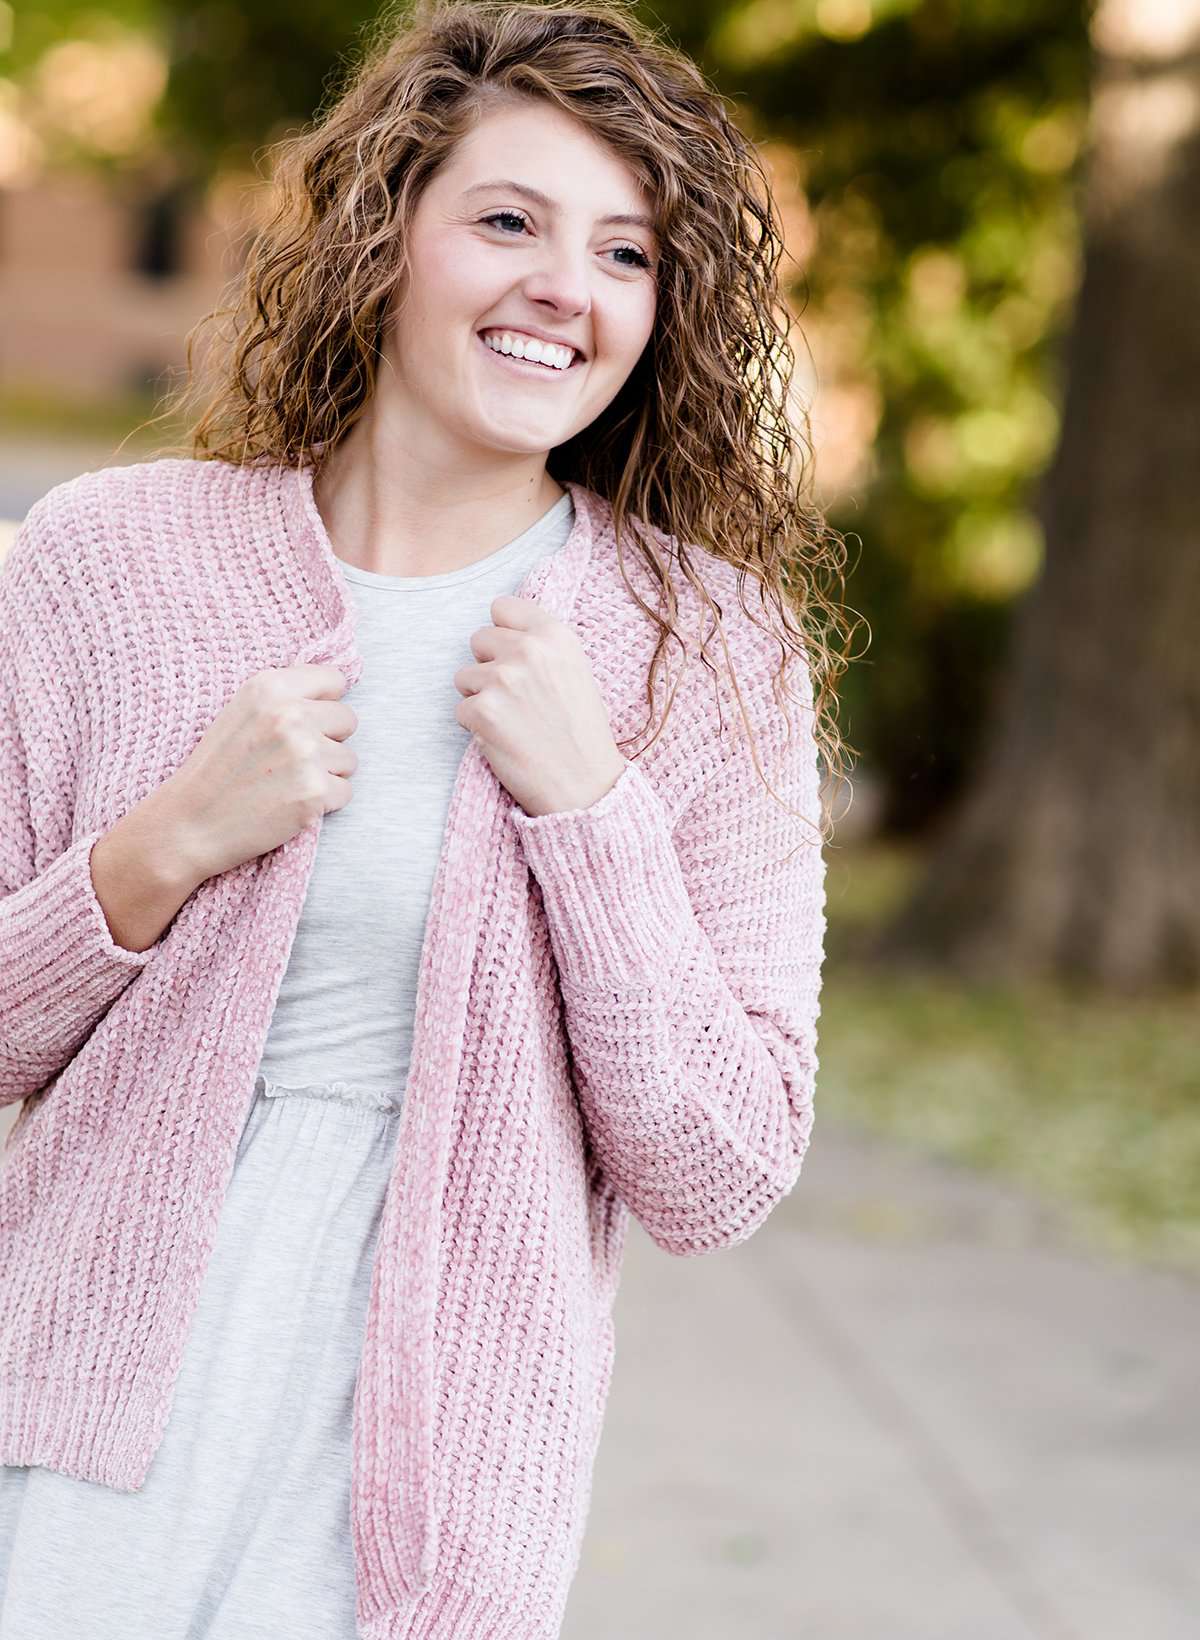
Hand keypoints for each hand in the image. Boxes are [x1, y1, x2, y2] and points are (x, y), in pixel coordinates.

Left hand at [453, 595, 626, 817]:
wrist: (585, 787)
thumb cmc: (582, 733)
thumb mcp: (576, 672)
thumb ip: (542, 646)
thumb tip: (504, 630)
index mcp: (556, 635)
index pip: (502, 607)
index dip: (503, 633)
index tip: (512, 655)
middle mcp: (529, 650)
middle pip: (478, 639)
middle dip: (488, 666)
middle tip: (516, 698)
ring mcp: (503, 679)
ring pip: (464, 676)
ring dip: (481, 698)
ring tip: (513, 722)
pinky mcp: (482, 711)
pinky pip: (460, 710)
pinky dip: (476, 728)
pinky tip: (505, 740)